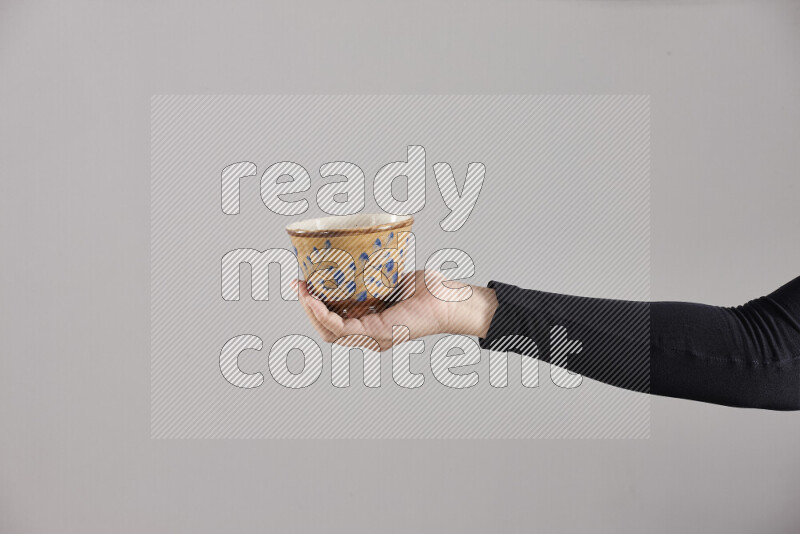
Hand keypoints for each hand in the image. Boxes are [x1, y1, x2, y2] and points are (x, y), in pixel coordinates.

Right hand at [294, 270, 497, 350]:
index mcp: (369, 324)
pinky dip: (324, 315)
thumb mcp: (390, 279)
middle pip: (325, 329)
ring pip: (328, 332)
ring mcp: (373, 337)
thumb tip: (353, 253)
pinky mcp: (378, 333)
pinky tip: (314, 300)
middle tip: (297, 284)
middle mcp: (369, 336)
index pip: (333, 322)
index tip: (303, 284)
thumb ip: (371, 275)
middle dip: (307, 307)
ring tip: (302, 291)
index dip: (314, 306)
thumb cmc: (428, 291)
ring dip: (311, 311)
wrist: (449, 299)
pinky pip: (341, 329)